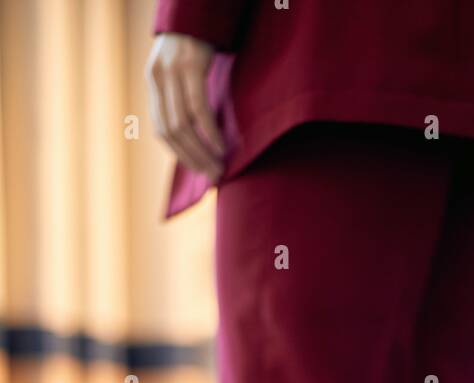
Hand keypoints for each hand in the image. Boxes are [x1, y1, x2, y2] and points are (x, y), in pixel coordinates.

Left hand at [146, 33, 224, 179]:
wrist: (197, 10)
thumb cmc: (194, 43)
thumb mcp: (180, 69)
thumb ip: (179, 95)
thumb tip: (194, 134)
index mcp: (153, 81)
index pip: (160, 129)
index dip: (179, 154)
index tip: (197, 169)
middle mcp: (158, 78)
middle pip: (171, 131)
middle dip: (192, 158)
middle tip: (211, 175)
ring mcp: (172, 71)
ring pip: (182, 124)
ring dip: (202, 151)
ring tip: (218, 166)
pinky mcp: (190, 66)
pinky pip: (198, 108)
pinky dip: (209, 132)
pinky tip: (220, 146)